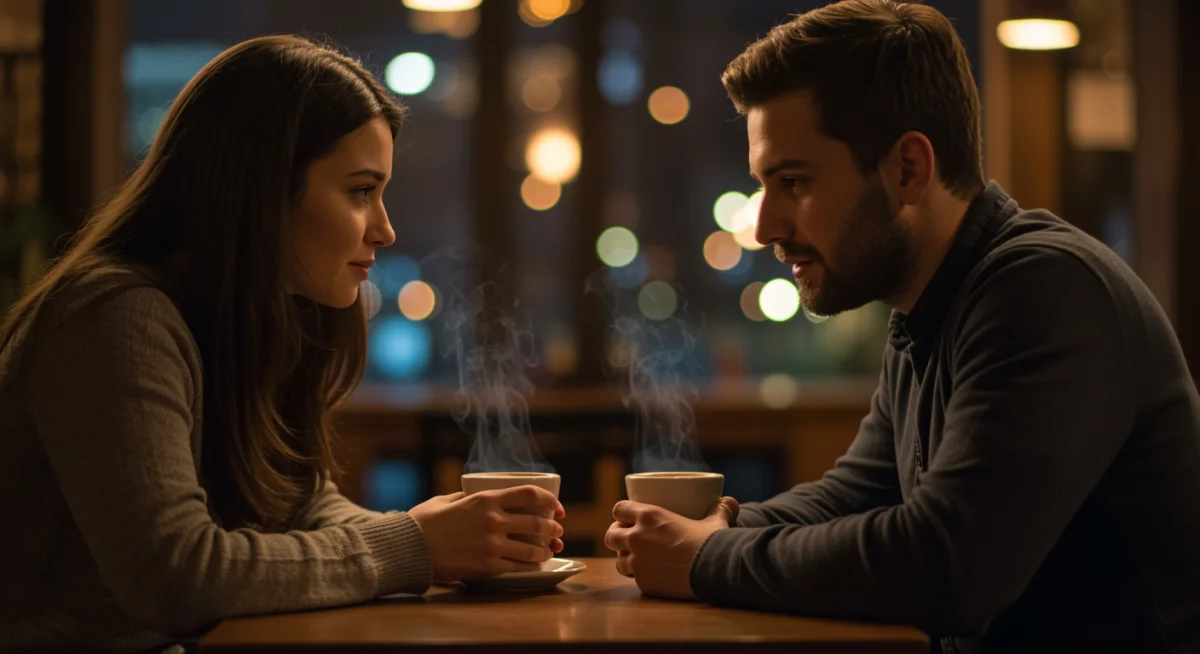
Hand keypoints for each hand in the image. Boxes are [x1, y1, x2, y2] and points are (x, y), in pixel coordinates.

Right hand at [408, 485, 565, 581]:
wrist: (408, 549)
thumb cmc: (423, 522)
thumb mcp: (447, 500)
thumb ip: (468, 497)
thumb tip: (481, 495)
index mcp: (485, 499)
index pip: (529, 493)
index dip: (549, 499)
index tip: (556, 506)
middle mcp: (493, 521)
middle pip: (537, 522)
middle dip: (552, 528)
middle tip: (557, 531)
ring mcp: (492, 545)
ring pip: (532, 548)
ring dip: (545, 550)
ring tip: (549, 550)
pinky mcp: (488, 567)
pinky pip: (518, 567)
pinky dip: (531, 566)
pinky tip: (534, 565)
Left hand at [603, 496, 738, 599]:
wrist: (715, 570)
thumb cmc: (712, 541)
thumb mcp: (715, 522)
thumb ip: (719, 510)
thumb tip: (729, 501)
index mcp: (649, 516)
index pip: (619, 509)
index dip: (622, 514)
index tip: (629, 518)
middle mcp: (636, 538)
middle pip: (610, 536)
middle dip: (617, 538)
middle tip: (629, 541)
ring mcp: (638, 563)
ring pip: (618, 562)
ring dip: (626, 560)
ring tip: (639, 561)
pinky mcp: (644, 583)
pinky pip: (635, 580)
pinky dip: (642, 578)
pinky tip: (653, 577)